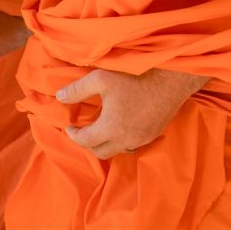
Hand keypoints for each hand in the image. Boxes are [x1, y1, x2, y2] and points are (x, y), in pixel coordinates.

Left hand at [55, 67, 208, 158]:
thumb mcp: (100, 78)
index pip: (86, 141)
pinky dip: (121, 140)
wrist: (171, 78)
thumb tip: (59, 97)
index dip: (73, 135)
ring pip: (118, 151)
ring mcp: (143, 139)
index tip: (69, 126)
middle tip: (82, 129)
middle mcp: (127, 140)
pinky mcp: (154, 134)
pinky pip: (133, 145)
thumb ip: (77, 90)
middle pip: (101, 152)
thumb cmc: (135, 76)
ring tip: (99, 127)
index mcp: (112, 128)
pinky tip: (120, 125)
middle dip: (88, 143)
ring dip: (106, 143)